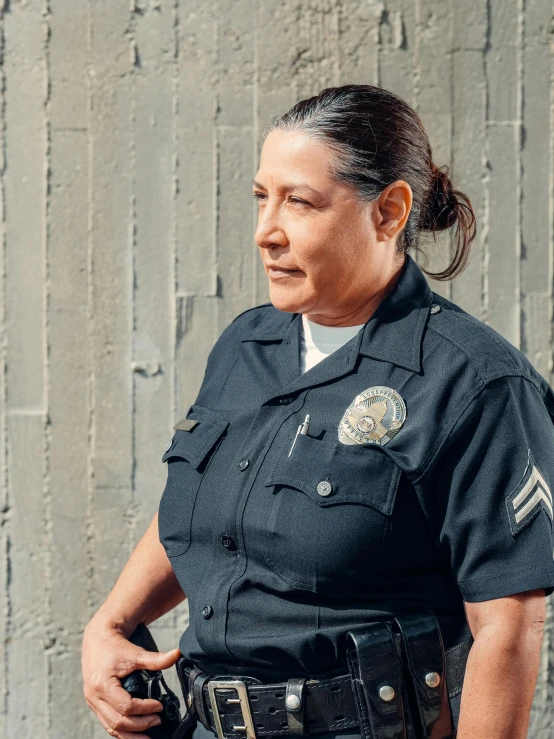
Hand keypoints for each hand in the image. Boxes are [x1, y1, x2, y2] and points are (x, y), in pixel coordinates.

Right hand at [82, 619, 181, 737]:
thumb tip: (177, 654)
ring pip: (111, 728)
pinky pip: (107, 723)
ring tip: (149, 735)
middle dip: (140, 725)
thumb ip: (156, 658)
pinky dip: (122, 730)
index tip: (159, 706)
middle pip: (117, 722)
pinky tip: (136, 732)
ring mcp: (93, 703)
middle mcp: (94, 697)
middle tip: (158, 721)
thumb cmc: (115, 646)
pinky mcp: (95, 704)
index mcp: (102, 684)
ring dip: (131, 735)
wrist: (98, 638)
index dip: (145, 709)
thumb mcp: (135, 652)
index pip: (126, 706)